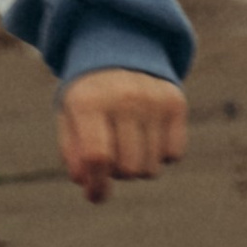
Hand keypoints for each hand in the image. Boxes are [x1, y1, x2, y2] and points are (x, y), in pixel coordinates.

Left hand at [58, 68, 187, 200]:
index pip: (98, 157)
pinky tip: (148, 136)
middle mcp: (125, 98)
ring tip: (128, 144)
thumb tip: (92, 187)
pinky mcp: (176, 103)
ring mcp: (154, 99)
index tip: (96, 195)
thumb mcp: (69, 118)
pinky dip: (161, 155)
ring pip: (152, 167)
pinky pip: (174, 155)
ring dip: (138, 166)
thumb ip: (74, 154)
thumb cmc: (89, 96)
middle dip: (117, 173)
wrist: (119, 51)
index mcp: (89, 101)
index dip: (98, 185)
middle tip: (111, 157)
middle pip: (128, 168)